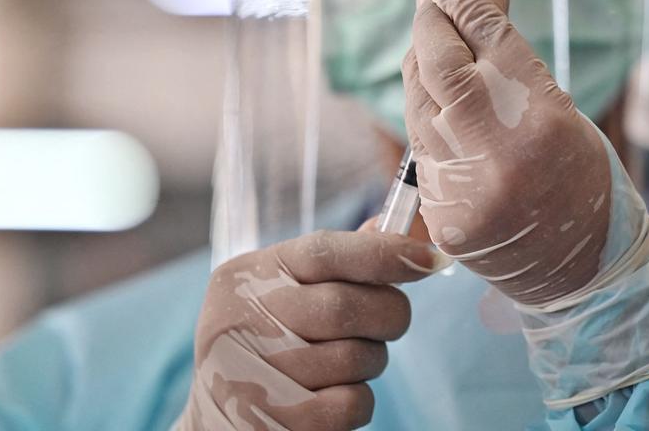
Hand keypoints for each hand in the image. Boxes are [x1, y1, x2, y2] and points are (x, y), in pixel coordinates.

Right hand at [177, 229, 448, 430]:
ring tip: (348, 361)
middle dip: (388, 313)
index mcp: (246, 276)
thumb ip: (335, 263)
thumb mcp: (281, 291)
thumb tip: (399, 235)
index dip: (384, 253)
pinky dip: (359, 399)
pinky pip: (352, 403)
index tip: (429, 258)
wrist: (220, 416)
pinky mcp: (273, 422)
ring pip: (355, 357)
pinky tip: (335, 394)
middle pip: (344, 305)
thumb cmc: (266, 341)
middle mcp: (239, 319)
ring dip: (371, 359)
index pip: (323, 252)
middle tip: (390, 320)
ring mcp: (251, 374)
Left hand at [403, 0, 613, 306]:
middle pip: (442, 63)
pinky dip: (424, 105)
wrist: (583, 270)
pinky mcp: (441, 213)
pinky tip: (433, 87)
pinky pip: (420, 139)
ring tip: (434, 29)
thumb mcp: (563, 108)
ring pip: (420, 98)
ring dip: (422, 57)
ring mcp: (465, 186)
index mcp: (545, 119)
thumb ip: (513, 54)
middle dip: (430, 14)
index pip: (487, 36)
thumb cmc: (582, 177)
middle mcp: (500, 152)